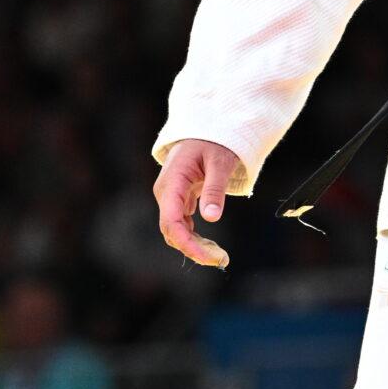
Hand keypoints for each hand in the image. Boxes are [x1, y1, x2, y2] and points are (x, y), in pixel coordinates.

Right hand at [155, 138, 241, 268]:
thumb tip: (211, 218)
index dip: (189, 244)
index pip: (172, 223)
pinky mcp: (178, 200)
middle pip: (172, 232)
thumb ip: (214, 188)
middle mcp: (166, 193)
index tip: (209, 257)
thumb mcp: (219, 161)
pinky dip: (195, 238)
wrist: (206, 128)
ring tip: (219, 255)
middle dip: (194, 249)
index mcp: (172, 183)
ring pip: (176, 231)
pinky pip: (182, 225)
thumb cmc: (213, 141)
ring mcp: (170, 197)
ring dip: (194, 246)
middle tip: (222, 259)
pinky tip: (211, 245)